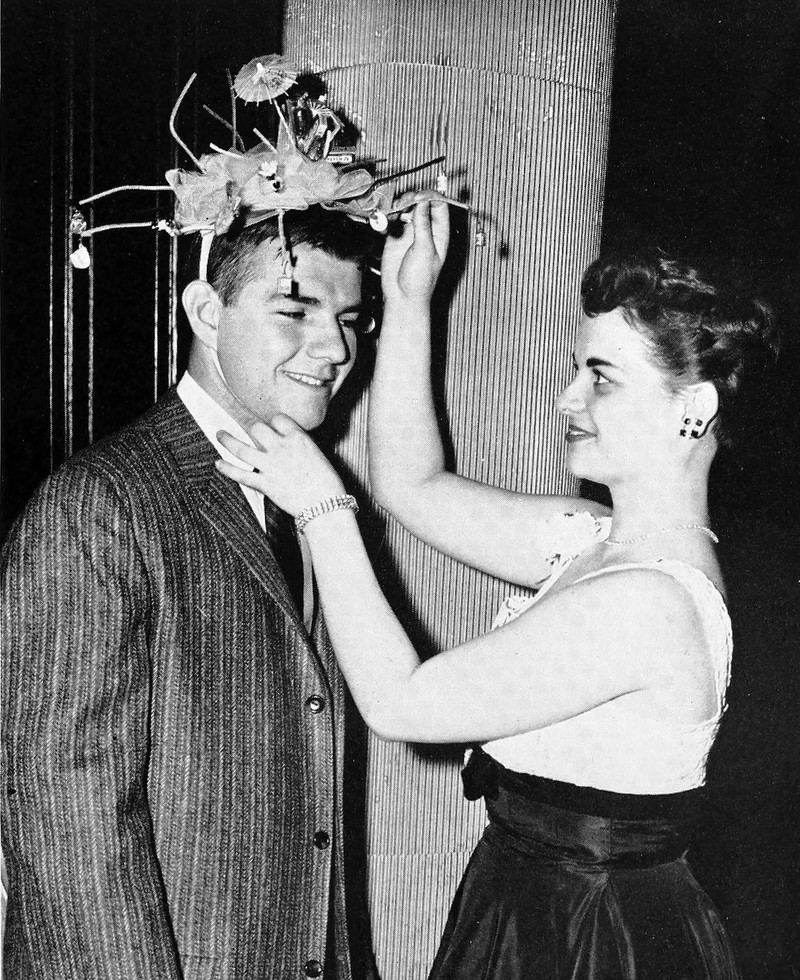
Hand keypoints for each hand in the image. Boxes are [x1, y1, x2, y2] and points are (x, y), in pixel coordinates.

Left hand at [215, 416, 345, 516]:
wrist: (326, 506)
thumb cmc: (328, 484)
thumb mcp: (319, 457)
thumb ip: (302, 449)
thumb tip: (292, 450)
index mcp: (298, 438)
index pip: (279, 419)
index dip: (274, 422)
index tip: (272, 425)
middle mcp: (281, 448)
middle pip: (258, 428)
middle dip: (252, 428)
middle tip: (247, 429)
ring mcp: (270, 466)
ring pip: (241, 448)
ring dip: (227, 440)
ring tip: (220, 434)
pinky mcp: (264, 484)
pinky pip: (241, 475)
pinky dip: (227, 469)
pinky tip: (218, 464)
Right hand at [381, 192, 449, 305]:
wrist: (402, 296)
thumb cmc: (420, 281)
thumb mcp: (424, 250)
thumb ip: (423, 225)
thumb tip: (423, 202)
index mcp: (439, 233)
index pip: (439, 205)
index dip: (430, 197)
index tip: (420, 196)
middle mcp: (425, 230)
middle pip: (421, 203)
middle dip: (413, 199)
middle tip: (406, 202)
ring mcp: (410, 232)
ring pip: (406, 209)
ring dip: (400, 206)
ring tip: (395, 210)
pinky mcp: (395, 236)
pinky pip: (392, 219)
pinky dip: (389, 216)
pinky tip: (388, 220)